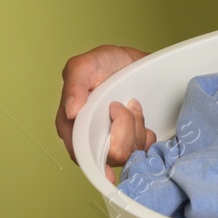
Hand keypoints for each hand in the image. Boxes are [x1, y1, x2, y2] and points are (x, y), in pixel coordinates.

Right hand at [55, 44, 153, 182]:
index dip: (102, 142)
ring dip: (136, 126)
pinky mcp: (128, 143)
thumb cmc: (102, 64)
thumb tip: (71, 112)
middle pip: (113, 154)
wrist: (127, 63)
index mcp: (71, 127)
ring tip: (132, 106)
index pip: (83, 153)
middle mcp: (89, 140)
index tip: (115, 113)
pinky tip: (140, 119)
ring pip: (130, 152)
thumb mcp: (84, 66)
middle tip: (125, 105)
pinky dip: (146, 134)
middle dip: (125, 128)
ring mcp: (110, 144)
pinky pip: (143, 149)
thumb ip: (74, 86)